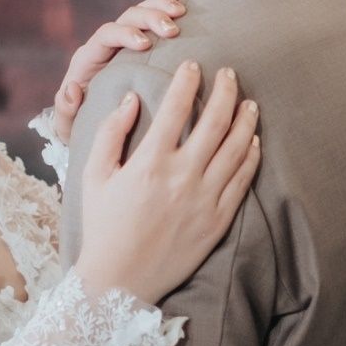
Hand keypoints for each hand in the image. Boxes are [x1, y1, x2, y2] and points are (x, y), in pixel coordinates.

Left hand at [49, 0, 184, 143]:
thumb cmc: (80, 122)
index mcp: (89, 58)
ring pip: (140, 12)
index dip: (125, 34)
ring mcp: (123, 40)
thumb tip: (71, 89)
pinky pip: (151, 17)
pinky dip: (163, 4)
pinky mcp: (139, 42)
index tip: (146, 44)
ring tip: (181, 10)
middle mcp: (105, 44)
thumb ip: (66, 109)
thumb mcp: (68, 123)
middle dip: (149, 17)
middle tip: (173, 28)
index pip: (105, 35)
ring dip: (160, 7)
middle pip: (126, 18)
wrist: (94, 126)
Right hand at [75, 61, 259, 306]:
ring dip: (245, 120)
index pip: (175, 109)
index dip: (187, 82)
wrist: (120, 281)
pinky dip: (250, 157)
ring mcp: (204, 200)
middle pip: (214, 122)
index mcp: (150, 163)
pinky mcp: (218, 221)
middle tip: (229, 73)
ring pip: (235, 149)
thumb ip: (111, 133)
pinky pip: (242, 182)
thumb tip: (131, 98)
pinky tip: (253, 140)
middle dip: (224, 91)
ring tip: (249, 101)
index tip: (193, 65)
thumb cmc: (103, 225)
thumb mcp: (93, 175)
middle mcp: (182, 177)